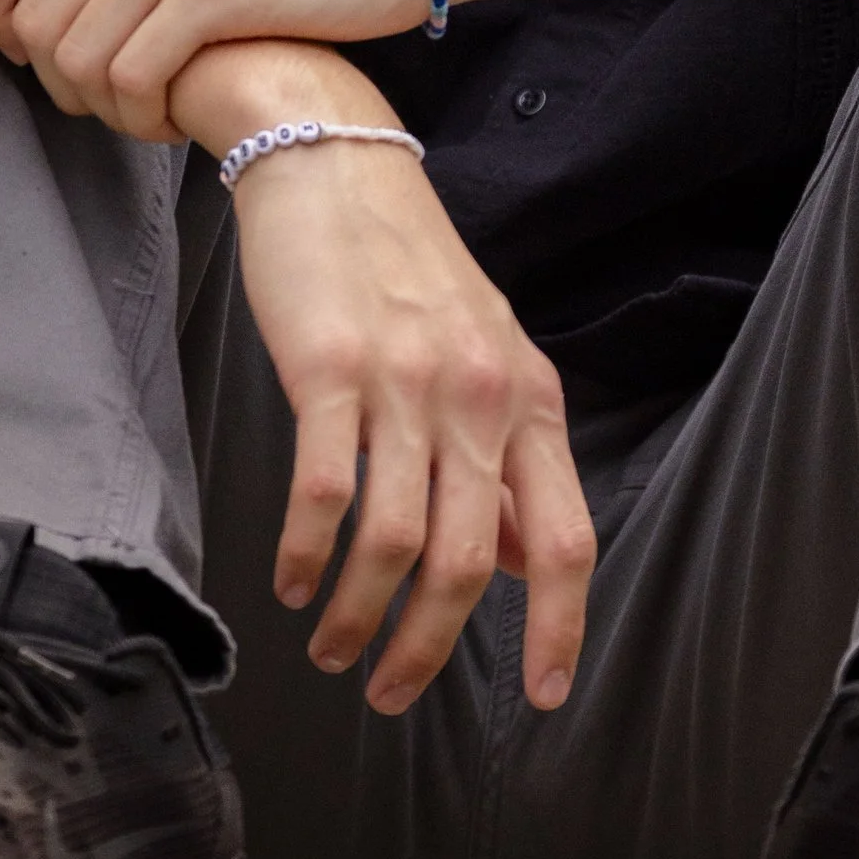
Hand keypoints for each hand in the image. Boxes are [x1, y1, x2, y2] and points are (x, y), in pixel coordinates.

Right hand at [217, 114, 594, 714]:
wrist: (334, 165)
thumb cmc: (405, 268)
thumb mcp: (485, 357)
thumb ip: (506, 459)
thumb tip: (517, 560)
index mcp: (530, 398)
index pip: (564, 537)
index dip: (561, 626)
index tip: (546, 694)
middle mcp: (480, 395)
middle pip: (472, 562)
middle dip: (429, 647)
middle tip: (389, 691)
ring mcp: (406, 382)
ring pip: (398, 541)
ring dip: (360, 615)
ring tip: (332, 648)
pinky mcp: (331, 369)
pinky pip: (325, 493)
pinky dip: (308, 556)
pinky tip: (293, 582)